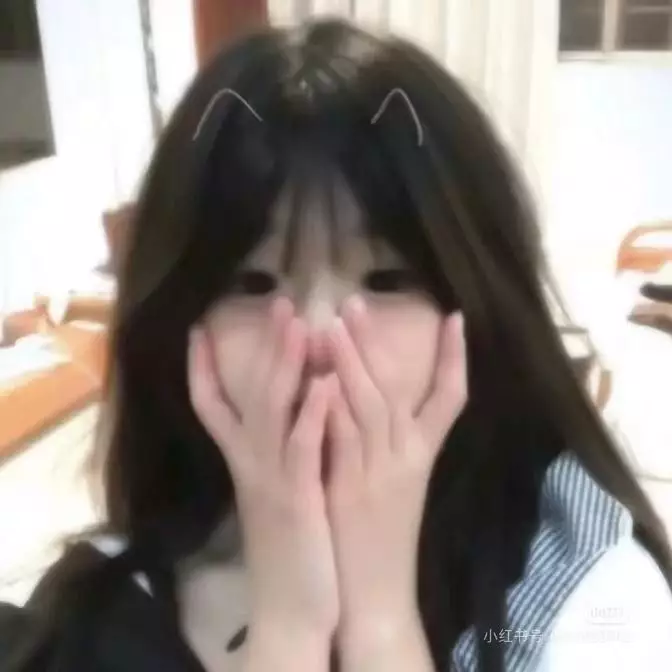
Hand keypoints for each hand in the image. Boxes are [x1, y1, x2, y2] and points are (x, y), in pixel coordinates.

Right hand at [188, 298, 338, 636]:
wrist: (291, 605)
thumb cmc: (287, 545)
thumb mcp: (272, 492)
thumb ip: (273, 452)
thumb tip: (286, 410)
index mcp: (244, 461)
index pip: (210, 407)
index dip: (200, 368)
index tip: (197, 330)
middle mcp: (251, 462)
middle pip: (251, 393)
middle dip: (264, 346)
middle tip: (280, 301)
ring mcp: (272, 479)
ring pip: (274, 411)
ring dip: (287, 364)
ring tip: (301, 321)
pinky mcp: (298, 498)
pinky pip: (303, 448)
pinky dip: (312, 413)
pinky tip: (326, 383)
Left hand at [325, 297, 466, 638]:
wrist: (376, 592)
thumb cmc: (385, 534)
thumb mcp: (399, 481)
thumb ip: (388, 439)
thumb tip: (368, 392)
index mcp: (422, 454)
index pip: (452, 399)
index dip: (456, 358)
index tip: (455, 317)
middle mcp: (406, 456)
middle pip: (395, 388)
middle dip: (376, 343)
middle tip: (354, 301)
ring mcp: (379, 471)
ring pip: (369, 405)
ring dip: (352, 361)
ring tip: (334, 322)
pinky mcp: (351, 487)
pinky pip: (342, 438)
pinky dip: (330, 404)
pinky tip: (316, 376)